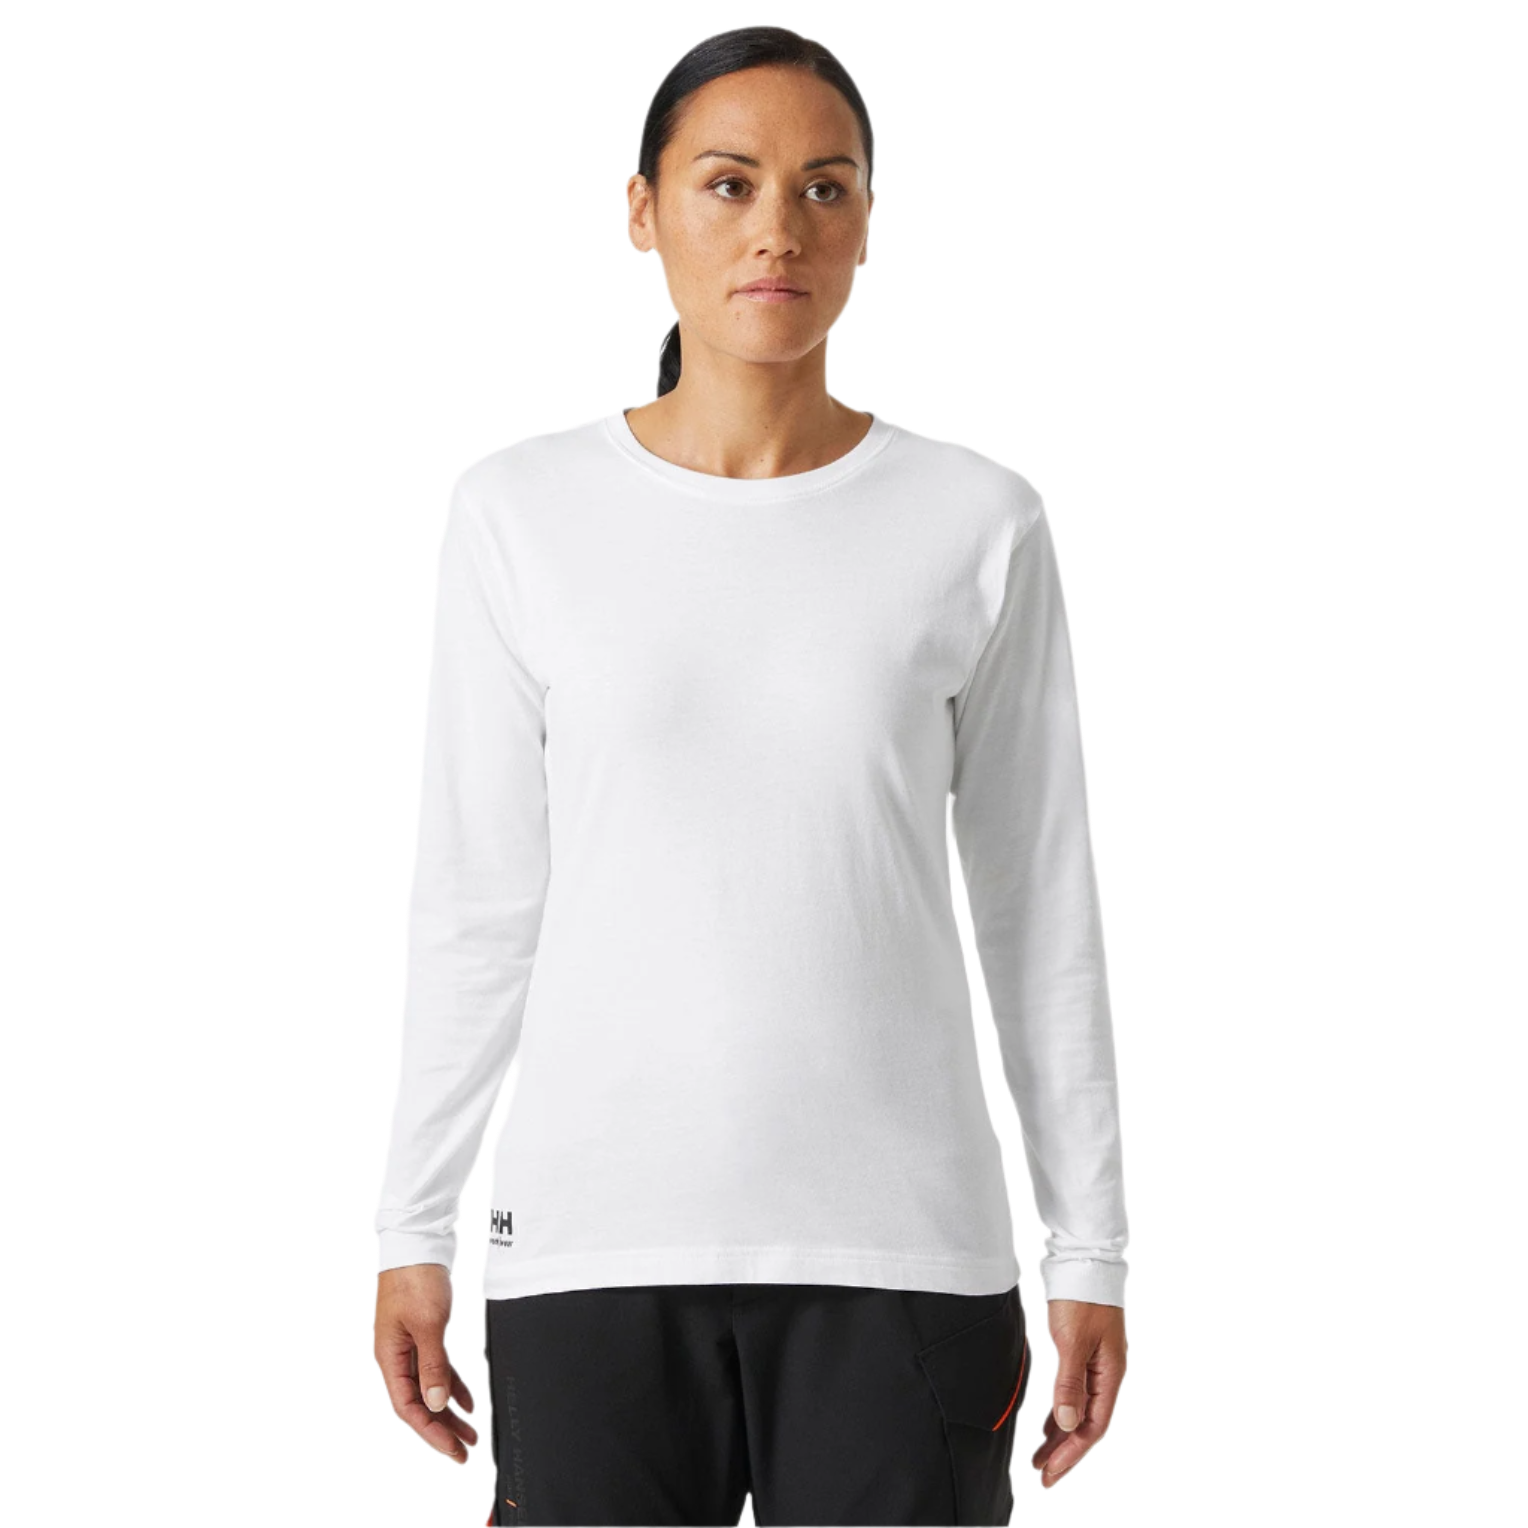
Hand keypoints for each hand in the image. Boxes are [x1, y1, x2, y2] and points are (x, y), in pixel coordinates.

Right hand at [372, 1263, 480, 1465]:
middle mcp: (396, 1356)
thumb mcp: (428, 1324)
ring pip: (430, 1388)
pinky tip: (469, 1402)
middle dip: (442, 1429)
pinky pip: (438, 1369)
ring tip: (471, 1434)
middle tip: (466, 1452)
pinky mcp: (424, 1333)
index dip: (431, 1433)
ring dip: (450, 1411)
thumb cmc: (416, 1278)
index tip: (453, 1452)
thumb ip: (433, 1366)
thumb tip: (437, 1404)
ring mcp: (410, 1345)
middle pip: (419, 1403)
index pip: (408, 1408)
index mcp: (389, 1358)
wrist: (418, 1242)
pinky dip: (453, 1385)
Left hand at [1028, 1298, 1127, 1489]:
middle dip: (1066, 1452)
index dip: (1073, 1453)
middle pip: (1088, 1423)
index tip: (1051, 1473)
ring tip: (1040, 1458)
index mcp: (1111, 1374)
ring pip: (1080, 1410)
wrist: (1084, 1257)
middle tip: (1043, 1476)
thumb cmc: (1081, 1295)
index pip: (1094, 1426)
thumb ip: (1070, 1383)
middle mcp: (1108, 1373)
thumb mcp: (1072, 1340)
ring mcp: (1097, 1363)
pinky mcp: (1084, 1352)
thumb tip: (1068, 1424)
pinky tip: (1049, 1424)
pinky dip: (1061, 1411)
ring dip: (1061, 1435)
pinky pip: (1074, 1393)